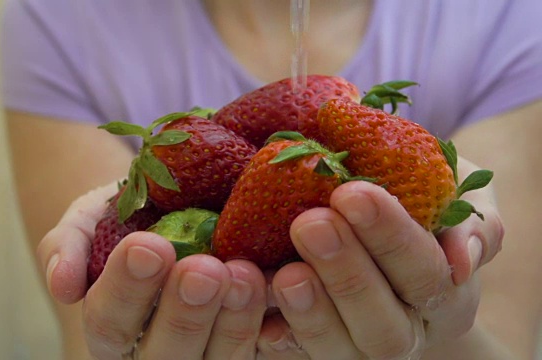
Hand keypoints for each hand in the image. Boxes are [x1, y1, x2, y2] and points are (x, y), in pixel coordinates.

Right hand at [36, 183, 268, 358]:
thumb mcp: (88, 220)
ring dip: (232, 323)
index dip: (126, 290)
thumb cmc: (126, 223)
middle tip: (203, 269)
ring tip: (243, 275)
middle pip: (164, 357)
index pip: (108, 323)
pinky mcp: (243, 348)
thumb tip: (62, 286)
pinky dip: (268, 324)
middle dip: (184, 314)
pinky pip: (259, 351)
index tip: (148, 246)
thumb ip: (66, 247)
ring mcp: (203, 356)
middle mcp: (154, 353)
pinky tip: (274, 286)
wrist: (170, 216)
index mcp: (110, 328)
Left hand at [258, 159, 502, 358]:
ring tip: (286, 274)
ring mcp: (357, 348)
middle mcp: (406, 331)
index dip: (390, 236)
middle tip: (311, 224)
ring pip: (341, 350)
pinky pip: (296, 356)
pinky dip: (278, 337)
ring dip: (312, 313)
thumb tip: (462, 257)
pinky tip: (258, 311)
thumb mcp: (448, 195)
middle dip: (347, 274)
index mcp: (446, 296)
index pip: (426, 272)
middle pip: (385, 323)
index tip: (351, 193)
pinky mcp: (315, 351)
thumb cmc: (414, 207)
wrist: (371, 235)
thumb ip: (469, 219)